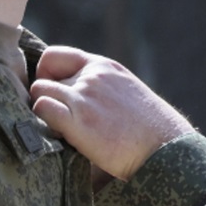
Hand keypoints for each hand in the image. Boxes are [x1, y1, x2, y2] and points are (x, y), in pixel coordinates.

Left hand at [31, 47, 192, 181]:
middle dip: (46, 101)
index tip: (54, 95)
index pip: (54, 56)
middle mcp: (92, 76)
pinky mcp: (80, 122)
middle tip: (59, 122)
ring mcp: (85, 97)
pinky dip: (44, 124)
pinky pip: (42, 110)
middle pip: (44, 79)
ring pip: (39, 93)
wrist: (166, 149)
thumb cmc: (151, 130)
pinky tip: (63, 138)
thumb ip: (102, 87)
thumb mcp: (128, 92)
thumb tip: (79, 99)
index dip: (46, 76)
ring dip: (44, 113)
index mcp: (104, 67)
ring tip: (63, 131)